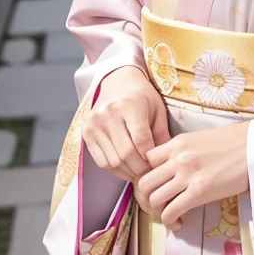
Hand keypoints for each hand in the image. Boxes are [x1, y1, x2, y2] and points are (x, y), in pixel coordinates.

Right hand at [82, 65, 170, 182]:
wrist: (118, 81)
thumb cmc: (142, 96)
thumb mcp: (157, 109)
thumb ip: (162, 134)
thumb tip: (167, 161)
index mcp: (130, 105)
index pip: (141, 140)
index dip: (150, 158)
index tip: (157, 165)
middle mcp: (110, 113)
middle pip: (126, 154)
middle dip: (140, 169)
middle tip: (149, 173)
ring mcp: (96, 124)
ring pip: (113, 161)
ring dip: (128, 172)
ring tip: (138, 170)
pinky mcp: (87, 132)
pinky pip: (101, 161)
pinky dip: (115, 169)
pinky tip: (125, 166)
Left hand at [135, 121, 249, 231]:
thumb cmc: (233, 142)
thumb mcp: (200, 140)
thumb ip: (182, 153)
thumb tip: (171, 171)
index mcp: (177, 142)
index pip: (146, 160)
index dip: (148, 175)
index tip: (157, 186)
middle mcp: (178, 157)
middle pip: (145, 182)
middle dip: (148, 199)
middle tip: (158, 206)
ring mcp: (187, 175)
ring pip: (154, 199)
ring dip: (158, 212)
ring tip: (170, 215)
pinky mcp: (199, 192)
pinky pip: (171, 211)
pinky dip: (171, 221)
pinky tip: (179, 222)